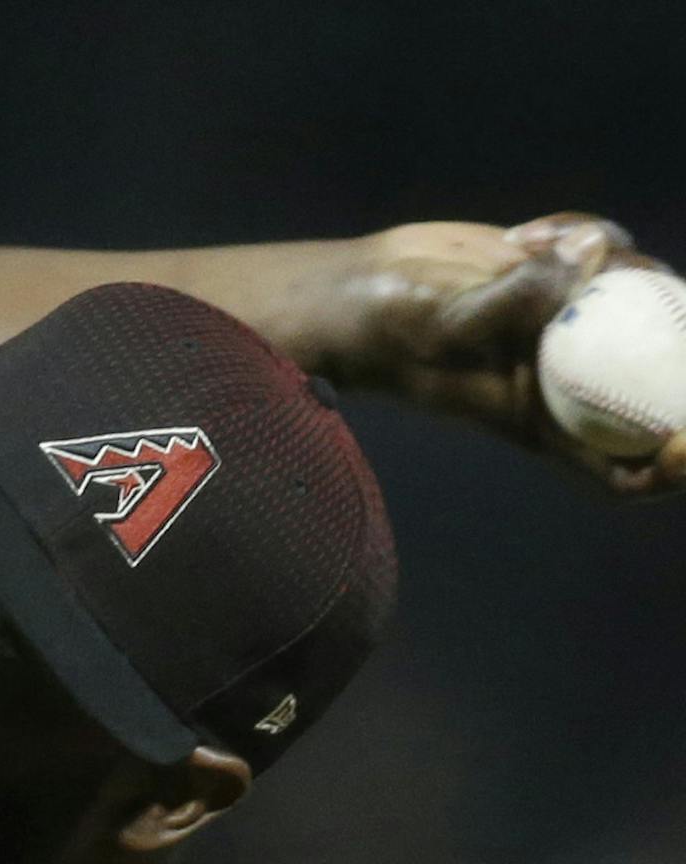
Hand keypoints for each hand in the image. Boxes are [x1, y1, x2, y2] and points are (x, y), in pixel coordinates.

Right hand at [349, 213, 685, 498]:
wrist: (370, 291)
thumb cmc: (395, 329)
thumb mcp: (446, 322)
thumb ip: (515, 298)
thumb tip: (591, 255)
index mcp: (546, 421)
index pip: (618, 468)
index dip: (667, 468)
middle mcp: (567, 381)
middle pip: (653, 381)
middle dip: (676, 339)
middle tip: (673, 294)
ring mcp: (567, 330)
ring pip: (636, 302)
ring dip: (617, 266)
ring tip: (545, 249)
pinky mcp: (558, 282)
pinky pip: (600, 254)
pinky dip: (579, 233)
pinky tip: (526, 233)